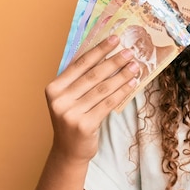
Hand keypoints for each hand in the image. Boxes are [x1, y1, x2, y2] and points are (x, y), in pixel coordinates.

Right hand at [45, 35, 140, 161]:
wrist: (68, 150)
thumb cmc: (73, 118)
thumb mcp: (70, 98)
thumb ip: (81, 79)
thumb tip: (107, 54)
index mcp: (54, 88)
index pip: (80, 64)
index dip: (99, 50)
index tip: (114, 39)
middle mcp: (59, 100)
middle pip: (92, 75)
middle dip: (114, 62)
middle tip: (129, 52)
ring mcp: (70, 114)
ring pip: (102, 89)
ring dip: (121, 76)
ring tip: (135, 66)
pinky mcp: (84, 125)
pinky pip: (107, 104)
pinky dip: (121, 92)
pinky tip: (132, 84)